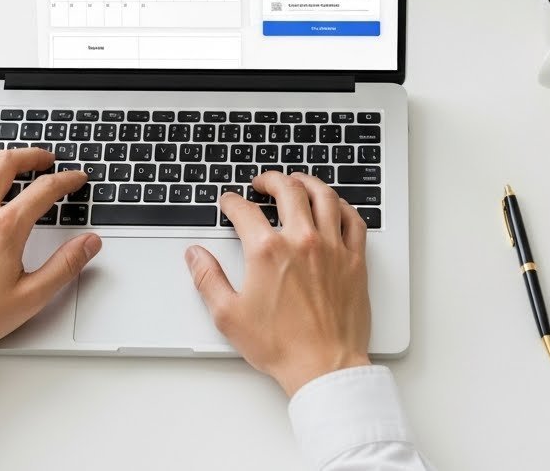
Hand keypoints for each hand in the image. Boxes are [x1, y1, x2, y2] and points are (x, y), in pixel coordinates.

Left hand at [0, 150, 100, 370]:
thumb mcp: (29, 298)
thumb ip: (64, 267)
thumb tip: (89, 243)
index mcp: (4, 228)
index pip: (44, 189)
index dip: (66, 179)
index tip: (75, 178)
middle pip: (6, 163)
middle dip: (30, 155)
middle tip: (44, 159)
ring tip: (5, 159)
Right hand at [186, 171, 370, 397]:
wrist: (324, 368)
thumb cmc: (281, 346)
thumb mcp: (229, 315)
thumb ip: (207, 279)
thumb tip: (195, 255)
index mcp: (268, 251)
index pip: (244, 210)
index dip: (231, 202)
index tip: (228, 203)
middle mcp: (301, 241)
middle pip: (287, 190)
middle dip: (271, 180)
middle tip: (262, 183)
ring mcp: (332, 248)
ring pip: (323, 196)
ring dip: (307, 183)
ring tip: (297, 182)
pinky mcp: (354, 261)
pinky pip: (353, 221)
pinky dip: (343, 206)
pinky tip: (335, 206)